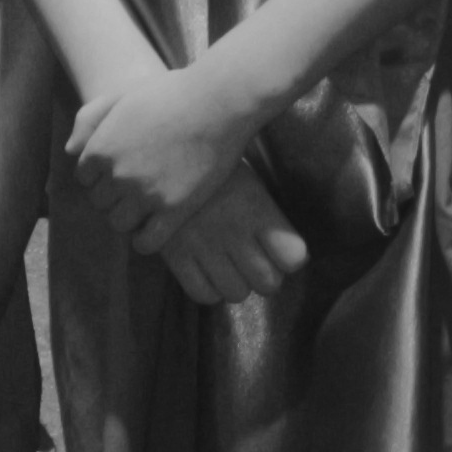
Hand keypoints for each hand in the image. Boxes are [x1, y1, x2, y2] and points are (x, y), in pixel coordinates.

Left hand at [66, 61, 265, 238]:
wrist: (217, 102)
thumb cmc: (170, 94)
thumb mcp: (121, 97)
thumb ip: (89, 119)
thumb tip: (71, 151)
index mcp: (100, 148)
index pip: (85, 179)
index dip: (101, 176)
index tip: (120, 171)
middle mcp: (117, 175)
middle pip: (100, 203)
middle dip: (114, 197)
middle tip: (136, 188)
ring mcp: (144, 195)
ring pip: (119, 224)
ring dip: (128, 218)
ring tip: (146, 207)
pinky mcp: (173, 211)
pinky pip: (146, 243)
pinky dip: (146, 240)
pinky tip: (157, 227)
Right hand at [142, 169, 311, 311]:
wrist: (158, 157)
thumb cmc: (212, 171)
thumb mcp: (248, 183)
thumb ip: (268, 219)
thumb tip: (290, 259)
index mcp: (255, 207)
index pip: (293, 257)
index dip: (289, 258)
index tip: (279, 250)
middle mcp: (233, 230)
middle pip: (268, 283)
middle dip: (264, 276)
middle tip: (252, 260)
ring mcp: (202, 245)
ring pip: (236, 293)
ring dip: (235, 283)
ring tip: (226, 264)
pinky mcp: (175, 255)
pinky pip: (203, 295)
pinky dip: (209, 289)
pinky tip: (205, 269)